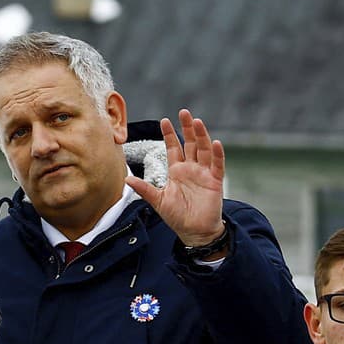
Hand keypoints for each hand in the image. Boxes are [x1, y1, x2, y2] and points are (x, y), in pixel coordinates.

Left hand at [125, 110, 225, 246]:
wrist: (193, 231)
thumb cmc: (177, 216)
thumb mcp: (157, 201)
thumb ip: (144, 189)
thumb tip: (126, 178)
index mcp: (177, 171)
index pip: (173, 148)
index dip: (169, 134)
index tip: (164, 120)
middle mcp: (191, 168)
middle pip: (190, 143)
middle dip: (187, 128)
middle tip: (184, 112)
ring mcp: (204, 173)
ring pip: (203, 150)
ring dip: (201, 136)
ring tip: (197, 121)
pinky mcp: (215, 181)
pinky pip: (217, 165)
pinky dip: (217, 154)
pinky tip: (215, 143)